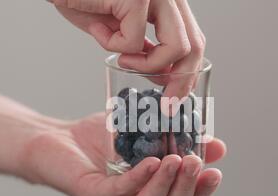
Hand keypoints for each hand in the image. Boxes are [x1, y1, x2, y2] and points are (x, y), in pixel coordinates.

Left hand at [20, 112, 225, 195]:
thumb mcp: (149, 133)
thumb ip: (181, 140)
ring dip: (165, 185)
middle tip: (195, 162)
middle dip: (187, 186)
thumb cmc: (104, 140)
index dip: (202, 190)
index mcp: (153, 194)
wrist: (60, 139)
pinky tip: (151, 162)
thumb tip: (217, 145)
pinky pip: (119, 193)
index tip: (216, 171)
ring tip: (177, 161)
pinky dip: (137, 179)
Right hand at [50, 0, 205, 99]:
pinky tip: (97, 30)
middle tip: (167, 104)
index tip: (175, 96)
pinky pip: (133, 41)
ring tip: (124, 61)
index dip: (188, 72)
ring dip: (148, 65)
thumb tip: (166, 76)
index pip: (194, 40)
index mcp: (169, 3)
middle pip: (195, 45)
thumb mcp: (121, 31)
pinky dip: (112, 45)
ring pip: (177, 47)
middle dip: (182, 81)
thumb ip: (145, 49)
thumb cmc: (83, 0)